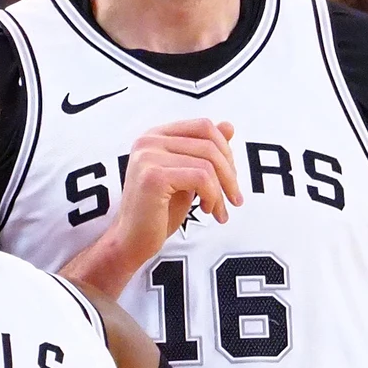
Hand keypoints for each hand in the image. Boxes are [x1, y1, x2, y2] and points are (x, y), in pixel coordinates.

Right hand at [90, 120, 242, 275]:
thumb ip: (204, 151)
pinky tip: (206, 210)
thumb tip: (229, 125)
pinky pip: (201, 178)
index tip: (231, 177)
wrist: (132, 242)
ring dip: (221, 190)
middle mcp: (148, 141)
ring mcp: (148, 156)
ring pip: (207, 163)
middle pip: (209, 143)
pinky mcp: (153, 177)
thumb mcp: (188, 176)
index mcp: (155, 136)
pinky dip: (212, 196)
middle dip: (229, 173)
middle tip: (234, 198)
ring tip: (218, 210)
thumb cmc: (159, 212)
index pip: (203, 127)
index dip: (225, 150)